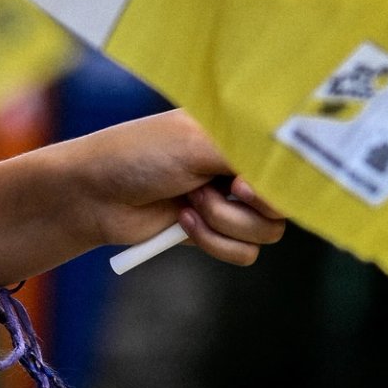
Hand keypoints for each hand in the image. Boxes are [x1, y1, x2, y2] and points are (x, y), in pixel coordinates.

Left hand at [37, 111, 285, 265]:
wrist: (94, 195)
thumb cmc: (141, 155)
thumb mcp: (200, 142)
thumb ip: (252, 155)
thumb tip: (291, 176)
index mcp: (243, 134)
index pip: (293, 158)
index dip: (282, 176)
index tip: (249, 178)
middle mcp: (242, 166)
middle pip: (287, 201)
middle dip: (250, 202)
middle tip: (224, 187)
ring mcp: (230, 202)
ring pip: (268, 232)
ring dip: (225, 221)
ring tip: (190, 201)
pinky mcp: (215, 234)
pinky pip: (245, 253)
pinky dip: (213, 242)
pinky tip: (181, 221)